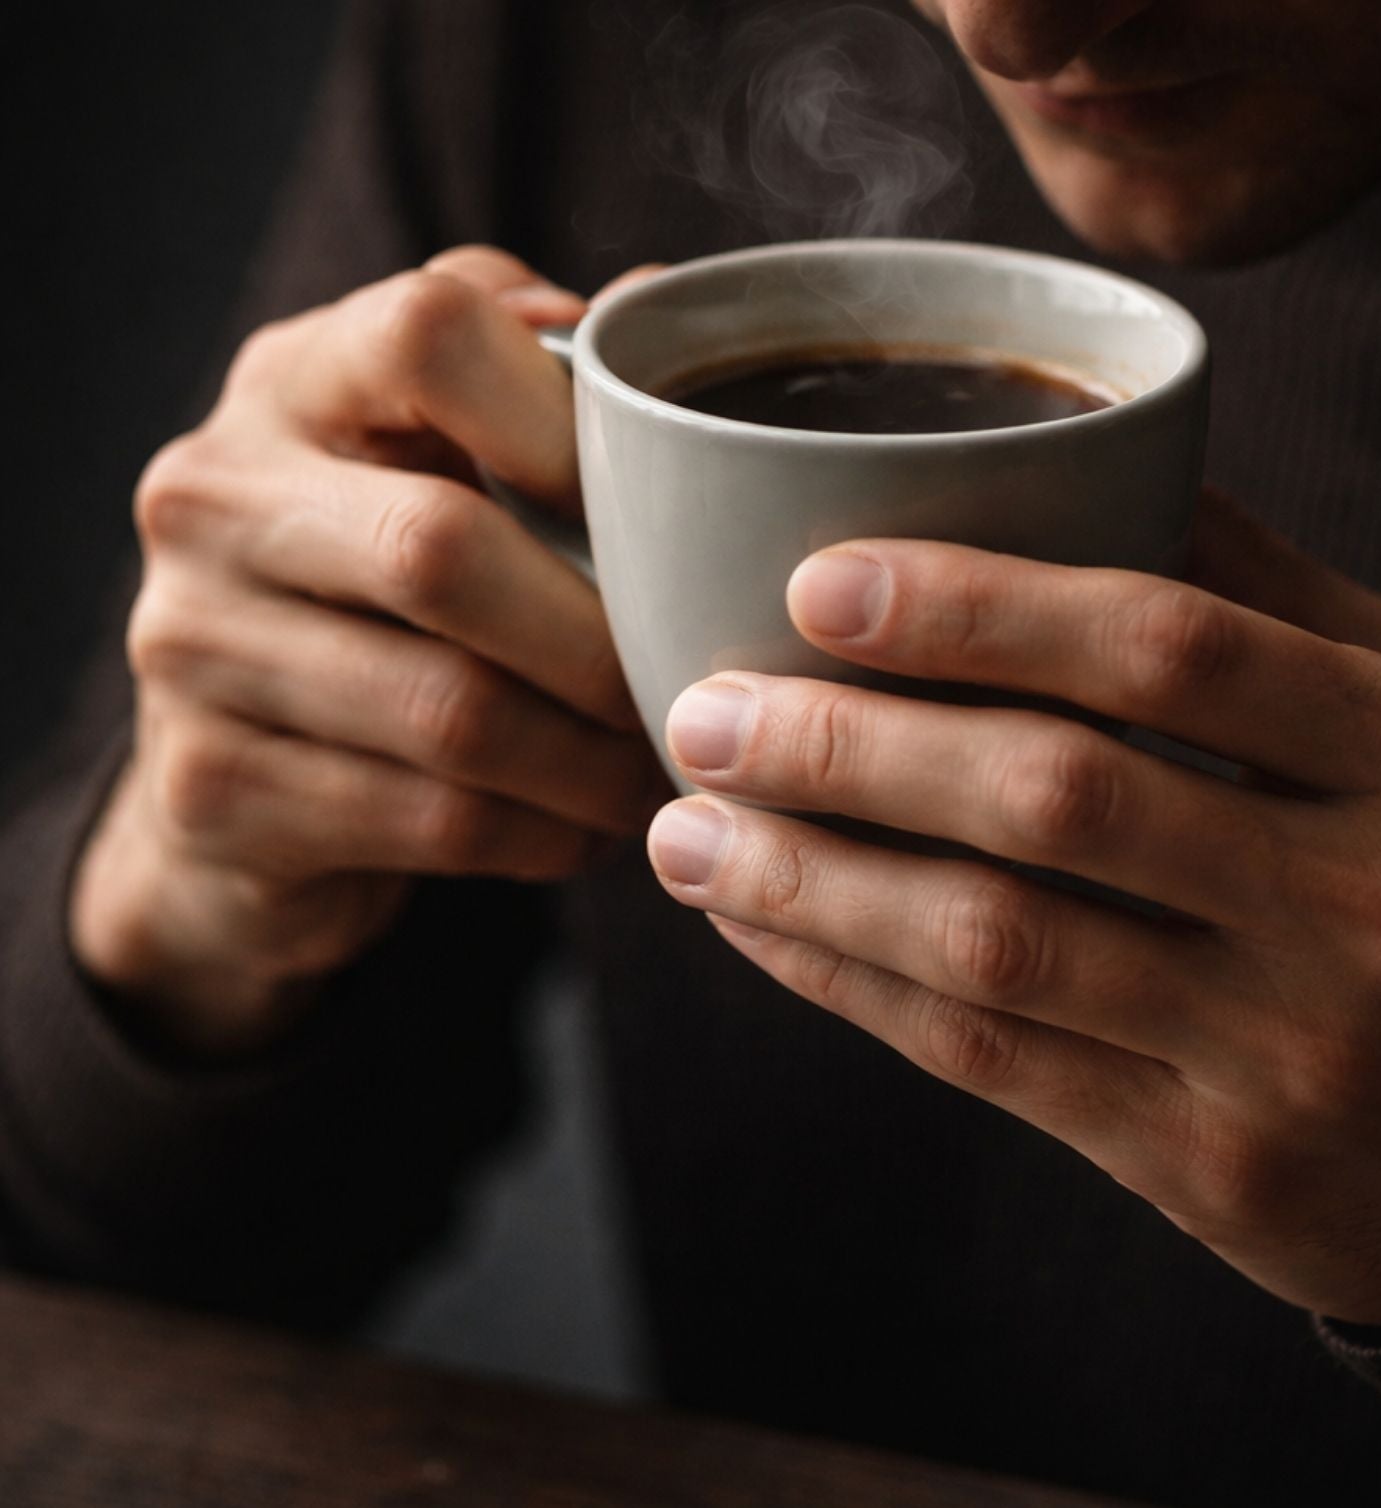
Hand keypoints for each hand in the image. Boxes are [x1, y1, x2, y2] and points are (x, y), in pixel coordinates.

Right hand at [74, 246, 667, 1051]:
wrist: (242, 776)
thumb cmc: (384, 592)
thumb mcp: (433, 457)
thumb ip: (533, 375)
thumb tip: (659, 299)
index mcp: (291, 383)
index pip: (425, 328)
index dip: (567, 421)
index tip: (651, 515)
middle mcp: (214, 496)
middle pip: (442, 547)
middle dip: (600, 641)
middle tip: (690, 689)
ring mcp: (189, 646)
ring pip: (452, 712)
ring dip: (594, 760)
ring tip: (662, 767)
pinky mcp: (212, 790)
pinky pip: (433, 821)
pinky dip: (545, 834)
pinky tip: (587, 829)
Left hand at [645, 492, 1380, 1323]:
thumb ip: (1266, 600)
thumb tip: (1091, 467)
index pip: (1167, 650)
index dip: (976, 608)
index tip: (816, 583)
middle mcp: (1362, 900)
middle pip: (1057, 797)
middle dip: (850, 749)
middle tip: (704, 711)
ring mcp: (1286, 1047)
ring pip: (997, 949)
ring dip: (814, 885)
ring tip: (686, 833)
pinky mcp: (1214, 1164)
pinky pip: (995, 1066)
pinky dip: (856, 990)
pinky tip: (766, 934)